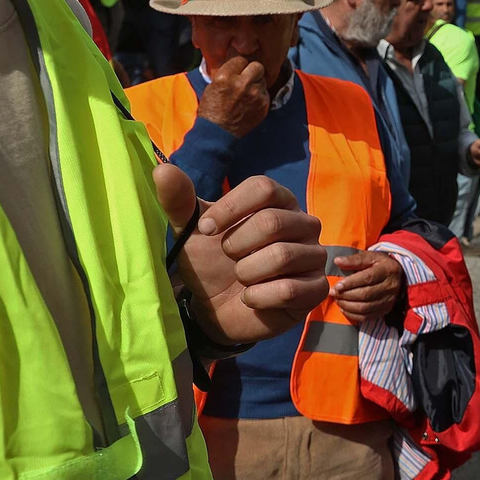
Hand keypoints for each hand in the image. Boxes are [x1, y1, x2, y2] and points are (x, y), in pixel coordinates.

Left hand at [155, 167, 329, 343]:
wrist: (217, 309)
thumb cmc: (211, 263)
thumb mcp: (191, 232)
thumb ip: (179, 200)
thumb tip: (163, 170)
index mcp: (279, 201)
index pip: (264, 188)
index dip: (230, 207)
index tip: (206, 229)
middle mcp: (304, 224)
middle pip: (272, 222)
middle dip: (236, 245)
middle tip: (227, 258)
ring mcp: (314, 256)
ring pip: (282, 256)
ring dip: (246, 272)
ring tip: (240, 278)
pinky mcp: (316, 289)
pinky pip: (290, 289)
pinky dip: (258, 297)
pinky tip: (250, 298)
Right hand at [197, 57, 269, 136]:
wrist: (217, 132)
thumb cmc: (212, 109)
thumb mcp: (213, 85)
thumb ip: (228, 73)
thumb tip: (240, 63)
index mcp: (226, 76)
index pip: (241, 59)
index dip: (240, 64)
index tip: (239, 69)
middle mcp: (242, 84)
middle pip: (257, 66)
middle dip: (253, 71)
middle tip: (247, 78)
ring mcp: (255, 95)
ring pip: (263, 80)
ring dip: (257, 84)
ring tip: (247, 93)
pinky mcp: (263, 105)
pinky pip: (266, 93)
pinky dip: (260, 96)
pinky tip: (250, 103)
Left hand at [333, 249, 404, 323]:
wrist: (397, 276)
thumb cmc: (380, 265)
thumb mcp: (370, 257)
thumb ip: (354, 259)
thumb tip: (337, 261)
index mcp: (387, 270)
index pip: (368, 278)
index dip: (351, 283)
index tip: (337, 286)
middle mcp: (390, 287)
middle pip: (365, 294)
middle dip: (346, 295)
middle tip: (333, 293)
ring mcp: (389, 300)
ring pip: (365, 307)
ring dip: (347, 305)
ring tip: (337, 300)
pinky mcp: (385, 310)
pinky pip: (367, 317)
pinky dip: (353, 315)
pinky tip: (344, 308)